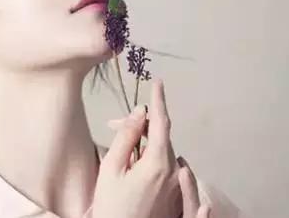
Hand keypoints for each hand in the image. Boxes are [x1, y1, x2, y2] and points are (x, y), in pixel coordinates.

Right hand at [92, 79, 210, 217]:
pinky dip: (151, 161)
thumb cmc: (113, 209)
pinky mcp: (175, 197)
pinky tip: (135, 169)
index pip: (161, 121)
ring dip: (144, 145)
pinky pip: (166, 169)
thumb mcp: (111, 169)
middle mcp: (174, 173)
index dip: (158, 99)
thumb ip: (127, 137)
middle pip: (161, 137)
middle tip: (113, 125)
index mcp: (159, 163)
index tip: (158, 82)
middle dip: (140, 126)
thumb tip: (140, 113)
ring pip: (162, 152)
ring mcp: (176, 187)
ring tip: (121, 154)